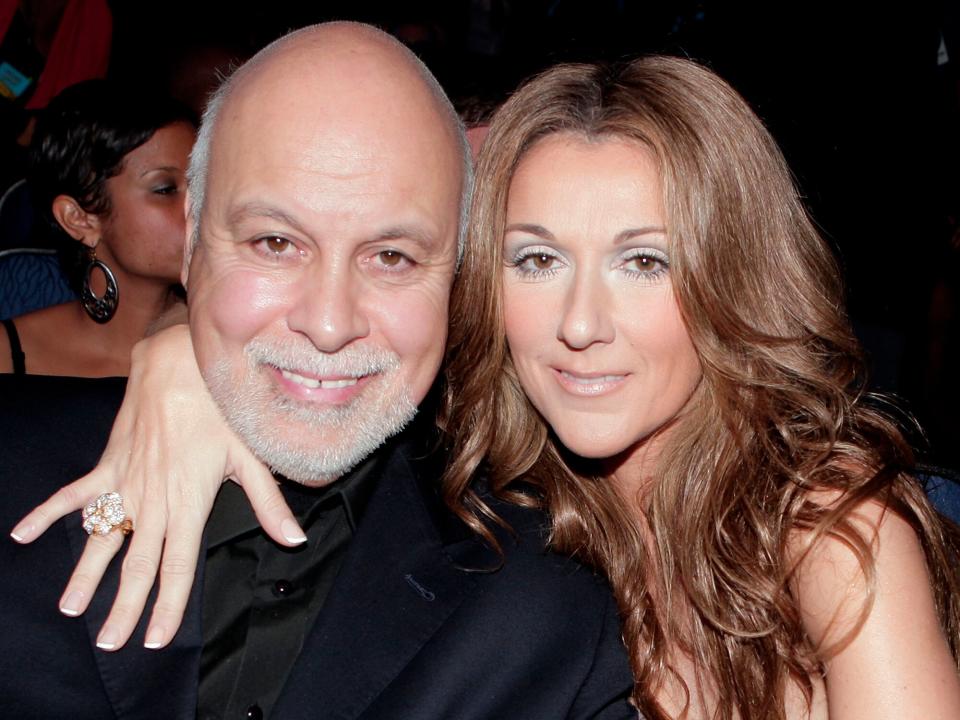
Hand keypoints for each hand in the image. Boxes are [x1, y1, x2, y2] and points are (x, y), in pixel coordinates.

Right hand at [9, 324, 302, 649]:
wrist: (182, 364)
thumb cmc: (222, 409)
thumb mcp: (252, 456)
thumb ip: (269, 503)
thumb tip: (293, 540)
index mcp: (189, 503)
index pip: (178, 566)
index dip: (168, 605)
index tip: (156, 637)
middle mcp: (153, 499)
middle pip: (138, 562)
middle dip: (124, 605)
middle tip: (109, 641)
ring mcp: (126, 482)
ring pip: (103, 537)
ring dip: (86, 573)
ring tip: (71, 608)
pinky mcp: (108, 462)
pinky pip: (75, 493)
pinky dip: (49, 512)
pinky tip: (24, 534)